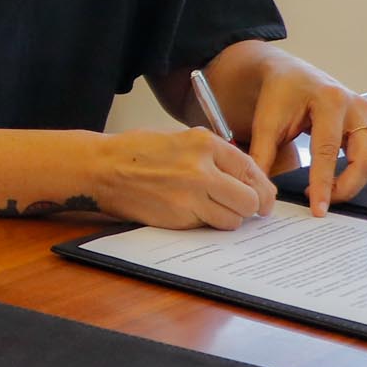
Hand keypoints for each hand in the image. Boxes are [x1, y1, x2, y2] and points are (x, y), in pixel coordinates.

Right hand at [95, 127, 275, 229]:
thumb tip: (245, 177)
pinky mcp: (177, 218)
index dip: (262, 188)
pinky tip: (187, 211)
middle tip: (244, 210)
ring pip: (232, 220)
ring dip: (227, 218)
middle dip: (250, 208)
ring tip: (210, 209)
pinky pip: (205, 227)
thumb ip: (213, 155)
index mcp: (204, 143)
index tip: (264, 197)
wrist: (101, 168)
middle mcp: (202, 169)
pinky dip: (203, 224)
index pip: (251, 170)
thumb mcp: (180, 139)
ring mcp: (189, 196)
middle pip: (250, 200)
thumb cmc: (137, 152)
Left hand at [242, 62, 366, 215]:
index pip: (328, 151)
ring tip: (323, 193)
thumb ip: (262, 156)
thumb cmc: (279, 94)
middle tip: (322, 205)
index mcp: (329, 100)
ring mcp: (366, 114)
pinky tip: (333, 182)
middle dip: (347, 188)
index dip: (324, 184)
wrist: (289, 73)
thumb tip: (262, 192)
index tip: (318, 209)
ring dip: (351, 183)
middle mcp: (355, 106)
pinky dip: (354, 173)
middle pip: (365, 159)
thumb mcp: (266, 122)